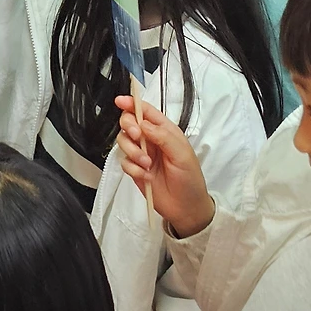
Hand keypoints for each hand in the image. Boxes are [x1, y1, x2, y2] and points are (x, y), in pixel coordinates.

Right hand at [114, 93, 213, 235]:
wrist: (186, 208)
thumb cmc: (190, 179)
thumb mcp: (182, 154)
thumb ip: (163, 136)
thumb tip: (143, 124)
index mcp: (165, 131)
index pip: (146, 111)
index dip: (132, 104)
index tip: (120, 101)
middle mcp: (151, 140)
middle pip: (129, 123)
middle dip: (129, 127)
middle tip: (137, 137)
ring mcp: (142, 154)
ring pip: (123, 142)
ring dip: (132, 151)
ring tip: (146, 164)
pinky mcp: (135, 170)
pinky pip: (124, 162)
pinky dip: (132, 168)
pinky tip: (145, 176)